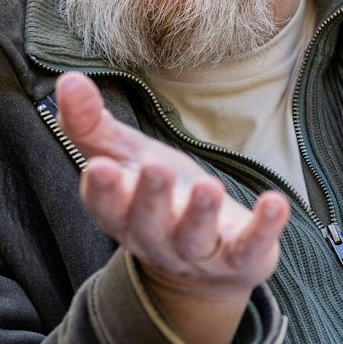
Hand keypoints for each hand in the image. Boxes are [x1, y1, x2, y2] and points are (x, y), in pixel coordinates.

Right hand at [55, 72, 289, 343]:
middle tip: (157, 167)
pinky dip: (263, 228)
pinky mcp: (239, 259)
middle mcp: (155, 238)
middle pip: (148, 223)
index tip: (99, 167)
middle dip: (151, 197)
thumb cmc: (158, 197)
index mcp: (121, 214)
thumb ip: (91, 124)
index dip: (101, 191)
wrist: (202, 265)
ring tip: (208, 187)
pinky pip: (249, 248)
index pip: (104, 206)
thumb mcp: (126, 156)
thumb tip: (67, 79)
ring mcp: (197, 254)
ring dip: (200, 214)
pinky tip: (275, 203)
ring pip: (194, 238)